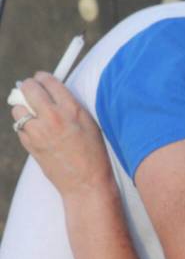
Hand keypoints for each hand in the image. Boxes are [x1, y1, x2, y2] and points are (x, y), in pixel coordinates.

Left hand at [10, 72, 113, 197]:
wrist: (85, 181)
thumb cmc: (93, 152)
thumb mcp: (89, 123)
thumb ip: (70, 105)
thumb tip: (52, 91)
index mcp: (71, 109)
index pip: (49, 81)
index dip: (43, 77)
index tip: (41, 78)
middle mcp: (53, 117)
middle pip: (28, 89)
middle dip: (28, 86)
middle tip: (30, 88)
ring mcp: (38, 131)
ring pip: (18, 109)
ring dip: (23, 108)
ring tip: (33, 114)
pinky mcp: (29, 144)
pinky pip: (19, 127)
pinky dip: (25, 126)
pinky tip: (37, 131)